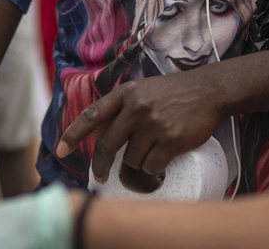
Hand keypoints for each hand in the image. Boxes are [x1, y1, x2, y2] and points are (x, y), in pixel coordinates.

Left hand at [57, 71, 224, 181]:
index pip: (92, 116)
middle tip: (100, 177)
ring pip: (131, 160)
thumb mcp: (142, 91)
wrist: (208, 90)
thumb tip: (96, 134)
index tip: (60, 151)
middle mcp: (136, 107)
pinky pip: (151, 167)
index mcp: (126, 94)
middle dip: (100, 166)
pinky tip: (163, 157)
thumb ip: (121, 108)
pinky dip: (154, 168)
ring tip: (151, 152)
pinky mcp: (171, 139)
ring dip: (138, 163)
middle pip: (107, 146)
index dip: (73, 135)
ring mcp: (154, 124)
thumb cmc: (172, 93)